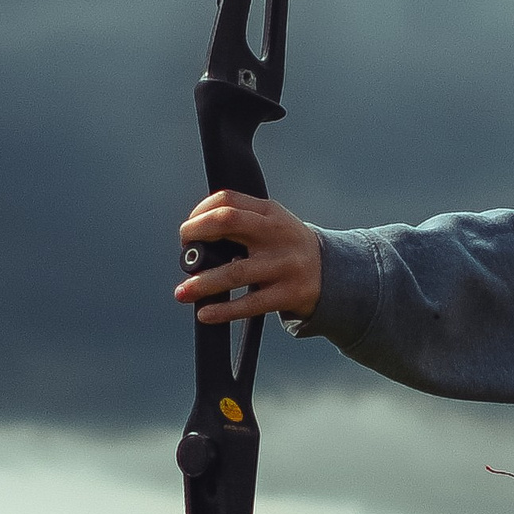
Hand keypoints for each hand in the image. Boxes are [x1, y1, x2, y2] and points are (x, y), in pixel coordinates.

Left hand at [176, 190, 322, 323]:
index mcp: (269, 211)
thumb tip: (193, 243)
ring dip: (202, 283)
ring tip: (182, 292)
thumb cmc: (286, 247)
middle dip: (197, 233)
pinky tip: (206, 314)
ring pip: (235, 272)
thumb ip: (240, 224)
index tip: (188, 231)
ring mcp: (283, 264)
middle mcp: (276, 233)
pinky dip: (223, 310)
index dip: (200, 212)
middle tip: (184, 250)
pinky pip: (249, 304)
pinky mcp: (288, 294)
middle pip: (228, 222)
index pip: (228, 200)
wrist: (332, 272)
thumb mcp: (271, 224)